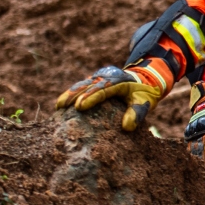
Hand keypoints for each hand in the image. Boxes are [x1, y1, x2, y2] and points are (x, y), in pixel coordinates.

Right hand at [55, 61, 174, 131]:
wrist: (143, 80)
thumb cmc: (143, 93)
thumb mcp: (145, 102)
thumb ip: (137, 113)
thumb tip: (127, 127)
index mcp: (120, 81)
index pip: (104, 88)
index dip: (91, 97)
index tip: (80, 107)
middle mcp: (107, 76)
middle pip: (89, 85)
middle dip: (75, 95)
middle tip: (63, 107)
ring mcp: (99, 77)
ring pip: (82, 84)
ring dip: (70, 94)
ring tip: (59, 106)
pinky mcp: (94, 80)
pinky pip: (81, 86)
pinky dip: (72, 94)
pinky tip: (62, 104)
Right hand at [185, 75, 204, 170]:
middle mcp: (203, 127)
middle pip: (201, 147)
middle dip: (203, 162)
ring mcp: (195, 129)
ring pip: (193, 147)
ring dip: (196, 160)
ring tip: (199, 174)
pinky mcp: (190, 131)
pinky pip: (189, 144)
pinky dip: (190, 155)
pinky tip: (192, 166)